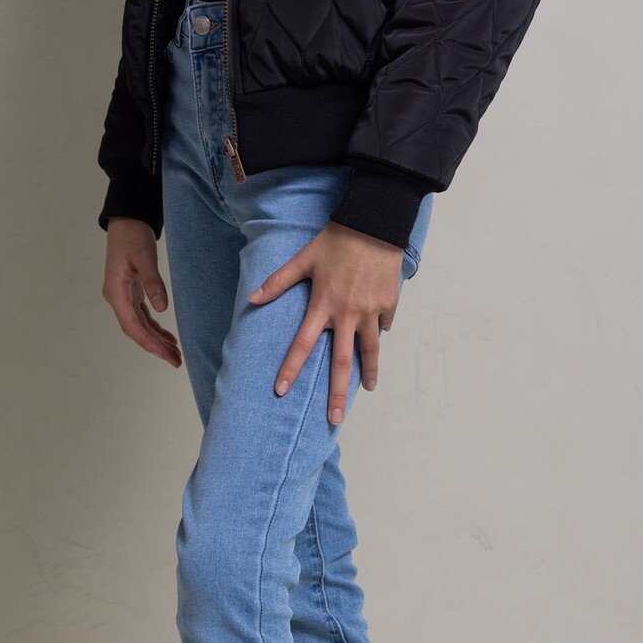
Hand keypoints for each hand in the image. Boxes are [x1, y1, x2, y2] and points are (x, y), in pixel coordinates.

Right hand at [102, 217, 181, 368]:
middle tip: (176, 361)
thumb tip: (162, 309)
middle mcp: (117, 298)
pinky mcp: (130, 290)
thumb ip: (153, 283)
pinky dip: (154, 326)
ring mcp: (123, 295)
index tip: (166, 356)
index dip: (149, 344)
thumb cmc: (133, 236)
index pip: (133, 326)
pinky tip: (167, 335)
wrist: (126, 220)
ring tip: (174, 353)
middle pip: (136, 329)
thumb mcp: (145, 257)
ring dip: (155, 339)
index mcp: (116, 293)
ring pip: (139, 324)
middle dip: (155, 347)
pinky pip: (141, 315)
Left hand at [247, 221, 402, 423]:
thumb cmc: (335, 240)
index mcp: (322, 305)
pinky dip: (379, 332)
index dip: (291, 368)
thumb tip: (253, 297)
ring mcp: (371, 311)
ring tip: (367, 390)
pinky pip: (383, 325)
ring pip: (370, 350)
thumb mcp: (303, 259)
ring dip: (368, 373)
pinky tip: (376, 337)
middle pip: (341, 362)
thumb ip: (279, 281)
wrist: (374, 223)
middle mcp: (347, 314)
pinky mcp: (389, 303)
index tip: (281, 391)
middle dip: (336, 394)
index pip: (302, 344)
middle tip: (333, 419)